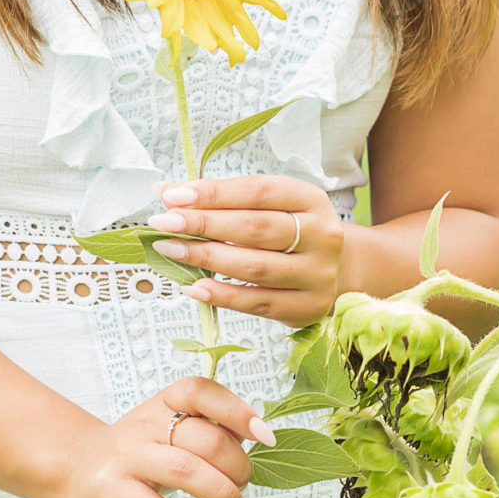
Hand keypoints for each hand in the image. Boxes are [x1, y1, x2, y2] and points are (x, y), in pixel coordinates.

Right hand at [62, 377, 276, 497]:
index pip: (200, 391)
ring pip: (185, 471)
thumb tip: (256, 443)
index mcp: (163, 404)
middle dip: (238, 467)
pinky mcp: (112, 492)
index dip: (238, 411)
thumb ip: (207, 433)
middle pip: (204, 438)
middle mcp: (144, 426)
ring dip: (224, 496)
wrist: (75, 471)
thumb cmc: (138, 455)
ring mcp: (126, 458)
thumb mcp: (168, 433)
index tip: (266, 436)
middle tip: (245, 487)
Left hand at [152, 174, 345, 326]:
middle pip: (255, 228)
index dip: (213, 193)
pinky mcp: (307, 306)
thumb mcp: (267, 207)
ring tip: (170, 250)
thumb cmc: (289, 233)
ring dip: (206, 258)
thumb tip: (166, 191)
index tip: (173, 195)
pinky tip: (192, 286)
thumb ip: (222, 200)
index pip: (258, 191)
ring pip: (255, 267)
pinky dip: (221, 296)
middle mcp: (321, 235)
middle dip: (204, 224)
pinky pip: (257, 302)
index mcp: (311, 200)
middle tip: (164, 221)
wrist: (334, 271)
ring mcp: (317, 274)